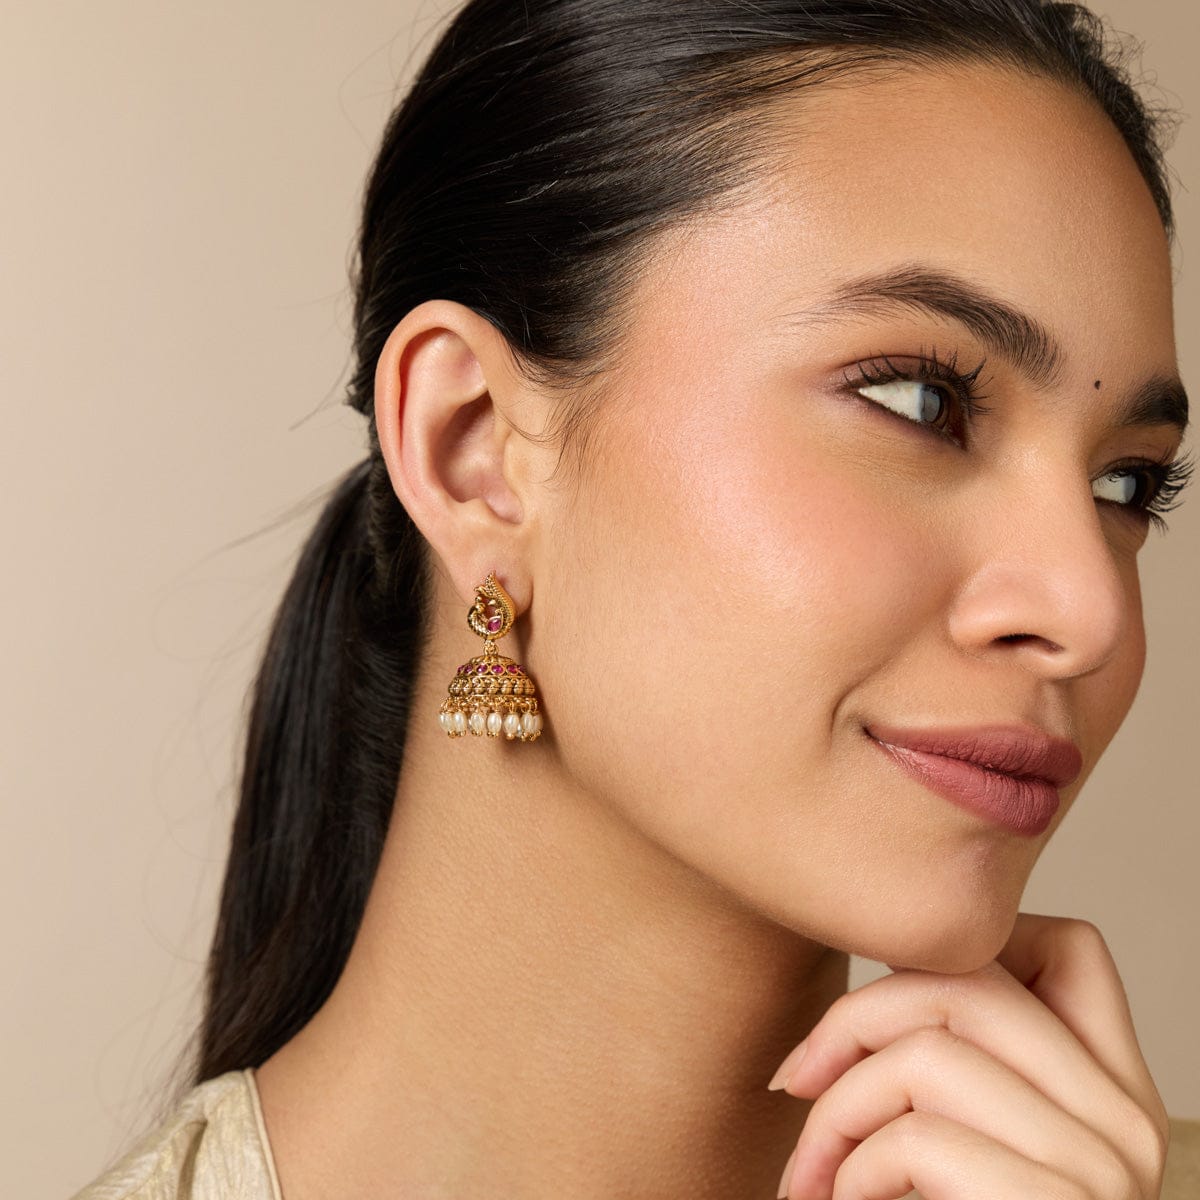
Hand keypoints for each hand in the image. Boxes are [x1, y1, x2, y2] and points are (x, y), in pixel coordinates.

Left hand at [768, 914, 1170, 1199]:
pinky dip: (846, 1172)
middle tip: (796, 1083)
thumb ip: (960, 1069)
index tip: (879, 1015)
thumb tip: (880, 979)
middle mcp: (1127, 1126)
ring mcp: (1100, 1175)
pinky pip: (911, 1137)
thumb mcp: (966, 1146)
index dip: (957, 951)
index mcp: (1116, 1098)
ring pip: (923, 1053)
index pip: (1069, 945)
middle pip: (964, 981)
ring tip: (814, 1175)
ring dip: (833, 1112)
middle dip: (850, 1021)